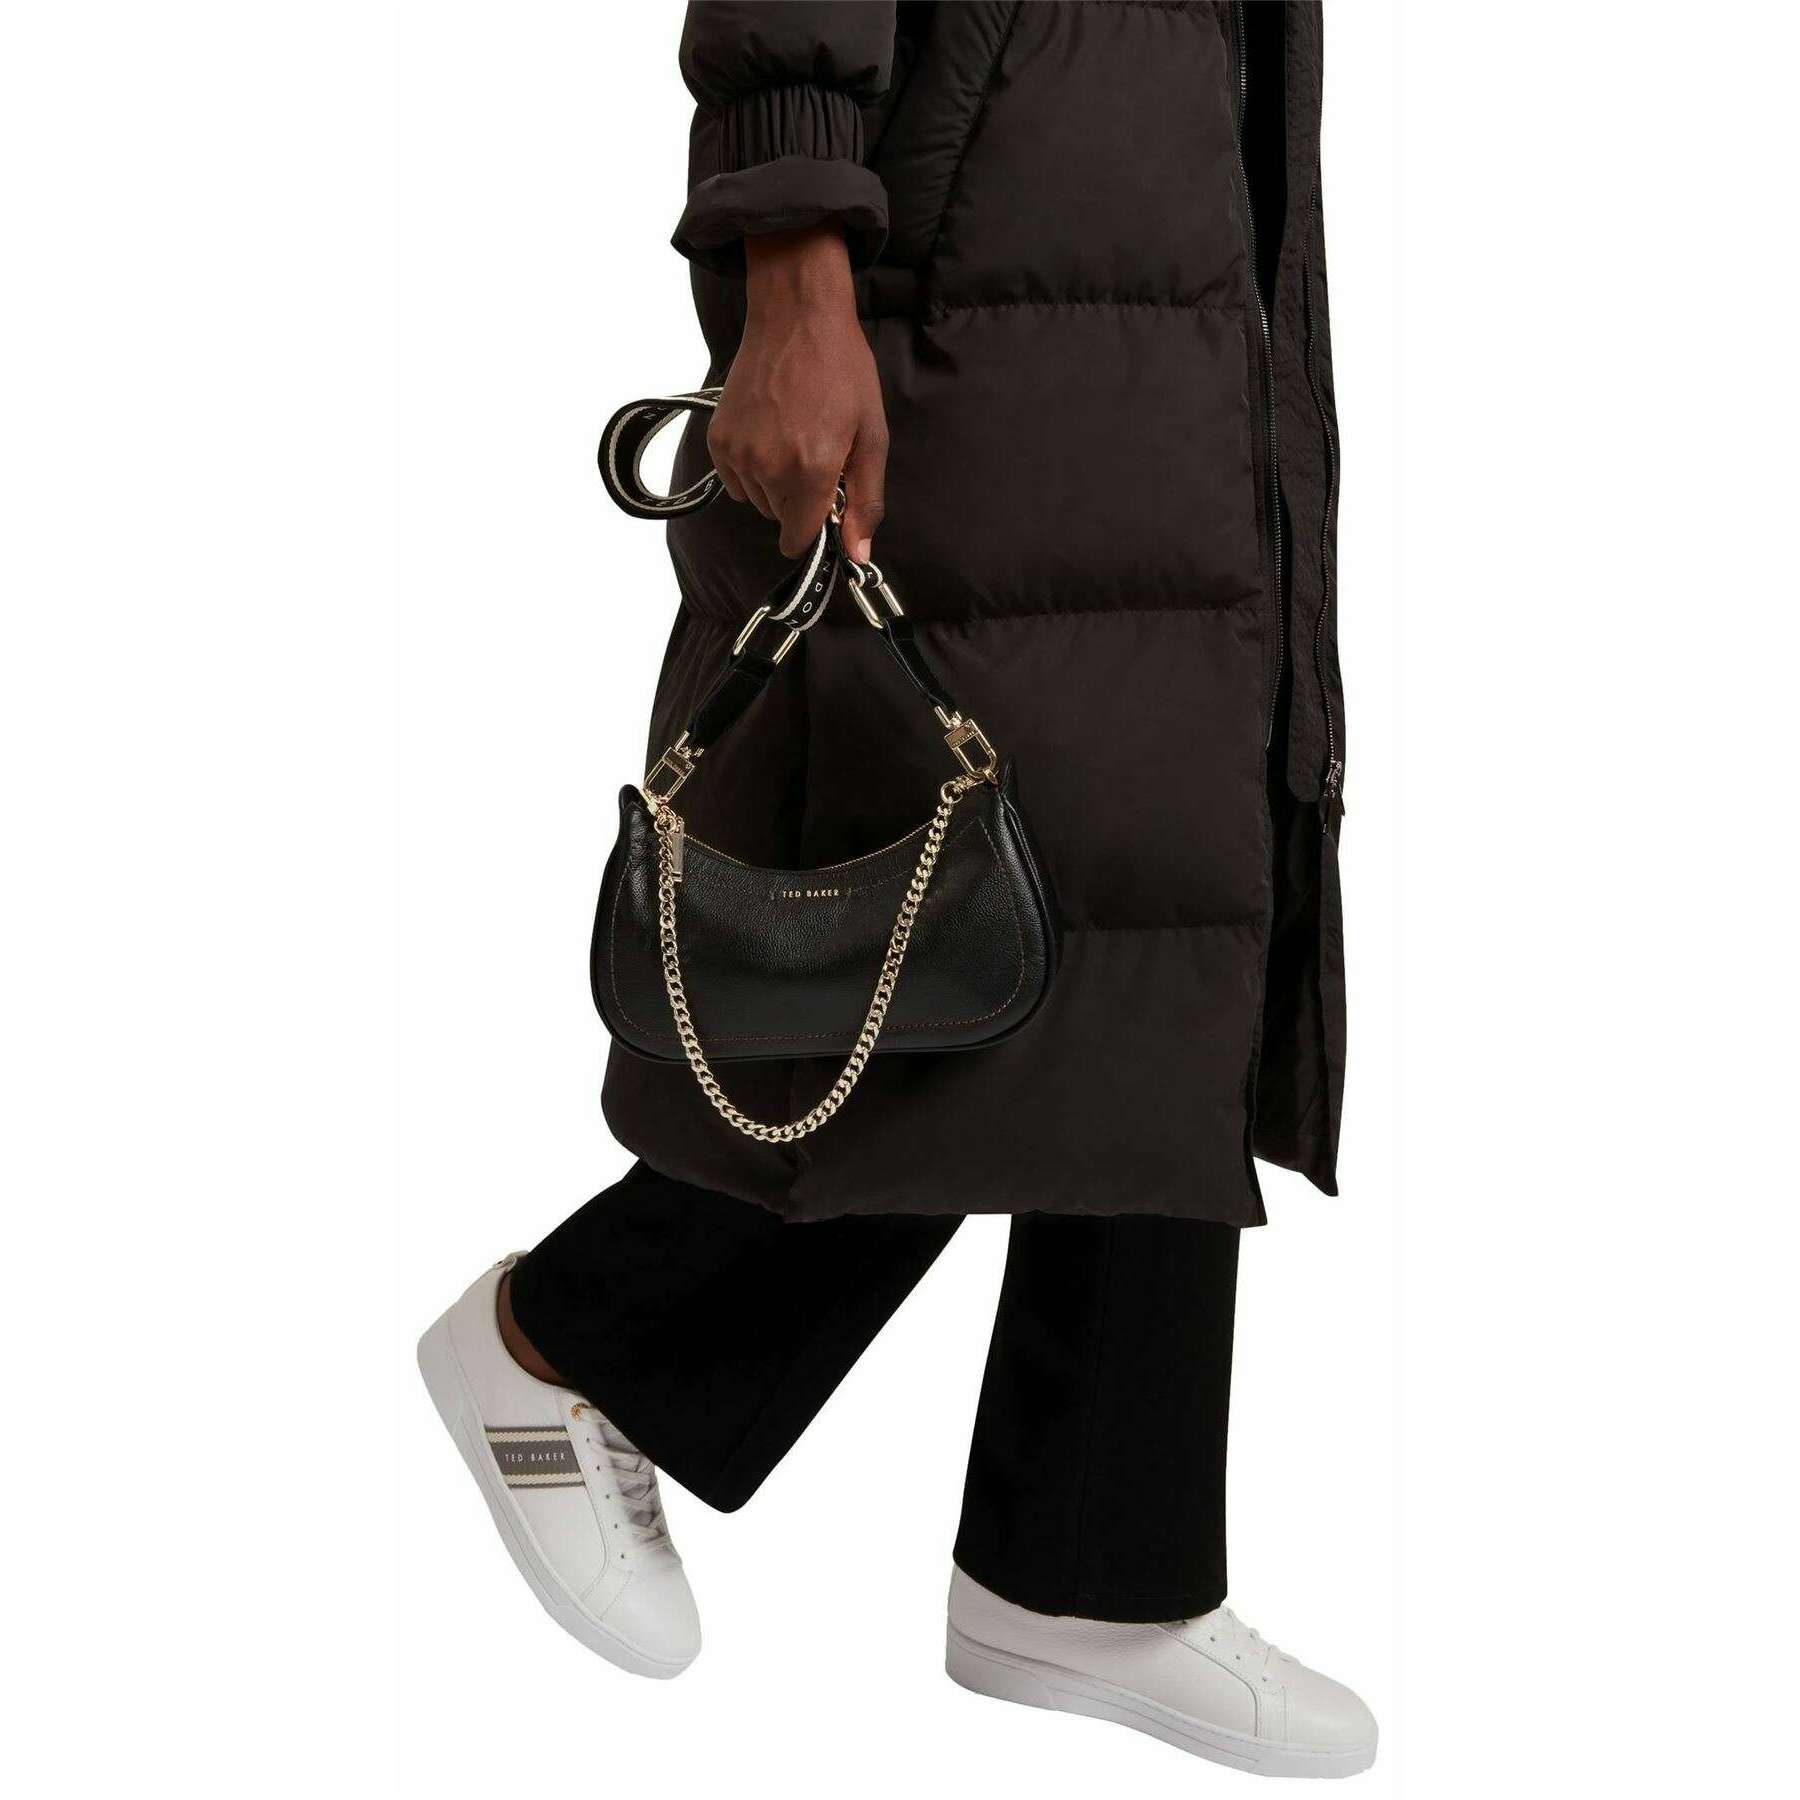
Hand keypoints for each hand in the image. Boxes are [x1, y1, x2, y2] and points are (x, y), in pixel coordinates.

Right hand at [707, 226, 887, 561]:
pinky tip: (768, 434)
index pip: (797, 540)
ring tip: (792, 438)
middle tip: (815, 453)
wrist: (797, 318)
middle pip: (779, 518)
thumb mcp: (871, 437)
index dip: (815, 530)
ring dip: (774, 484)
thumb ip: (865, 501)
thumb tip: (857, 555)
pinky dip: (750, 469)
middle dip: (798, 500)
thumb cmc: (842, 372)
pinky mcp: (718, 439)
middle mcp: (767, 468)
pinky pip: (734, 480)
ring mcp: (738, 453)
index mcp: (810, 471)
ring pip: (756, 500)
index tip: (826, 504)